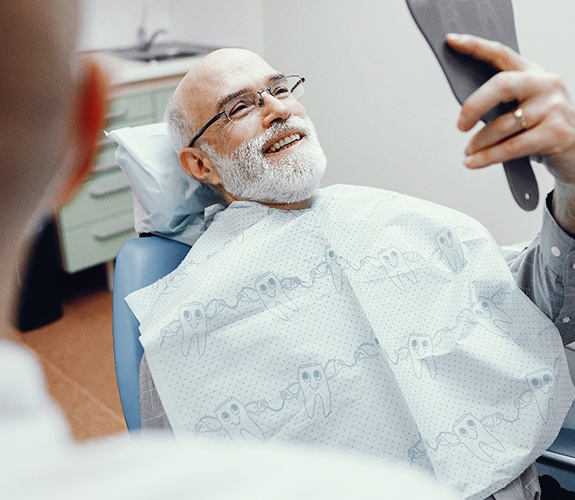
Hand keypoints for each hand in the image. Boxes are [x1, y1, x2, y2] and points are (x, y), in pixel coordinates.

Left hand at [447, 33, 574, 231]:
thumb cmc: (542, 129)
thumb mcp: (525, 108)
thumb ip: (502, 102)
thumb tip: (465, 111)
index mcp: (533, 73)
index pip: (501, 53)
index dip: (475, 46)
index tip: (452, 41)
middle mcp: (546, 84)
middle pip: (501, 86)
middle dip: (474, 105)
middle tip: (460, 125)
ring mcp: (553, 108)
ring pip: (503, 124)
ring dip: (479, 142)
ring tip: (468, 152)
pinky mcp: (555, 133)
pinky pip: (511, 147)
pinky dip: (487, 157)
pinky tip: (473, 163)